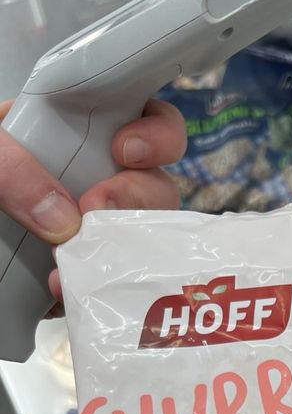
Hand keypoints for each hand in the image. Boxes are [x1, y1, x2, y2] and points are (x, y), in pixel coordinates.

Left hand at [0, 97, 185, 303]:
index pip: (142, 123)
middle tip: (98, 206)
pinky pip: (108, 286)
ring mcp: (90, 232)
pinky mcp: (79, 277)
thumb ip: (8, 165)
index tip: (126, 151)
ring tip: (81, 258)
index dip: (155, 135)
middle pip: (156, 187)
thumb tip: (60, 217)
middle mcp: (92, 182)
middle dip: (140, 197)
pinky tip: (64, 290)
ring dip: (125, 247)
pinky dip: (94, 290)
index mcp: (72, 134)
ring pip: (143, 240)